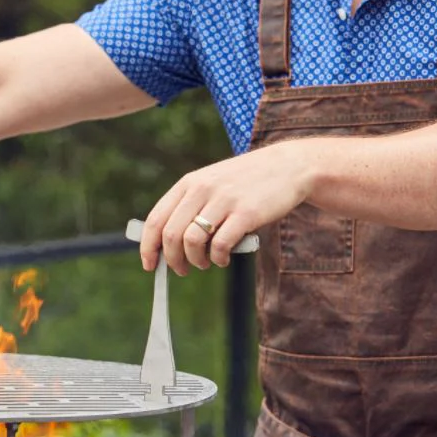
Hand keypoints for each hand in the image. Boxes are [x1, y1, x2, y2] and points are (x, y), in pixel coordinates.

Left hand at [139, 140, 319, 274]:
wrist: (289, 166)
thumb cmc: (245, 182)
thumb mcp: (211, 184)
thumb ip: (189, 206)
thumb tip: (165, 244)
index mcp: (188, 183)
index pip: (156, 219)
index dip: (148, 247)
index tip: (149, 264)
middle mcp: (202, 189)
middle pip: (171, 235)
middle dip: (172, 260)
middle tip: (181, 270)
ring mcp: (224, 200)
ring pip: (192, 241)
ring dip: (195, 261)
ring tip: (205, 263)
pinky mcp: (246, 213)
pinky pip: (220, 245)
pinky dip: (218, 258)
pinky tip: (223, 259)